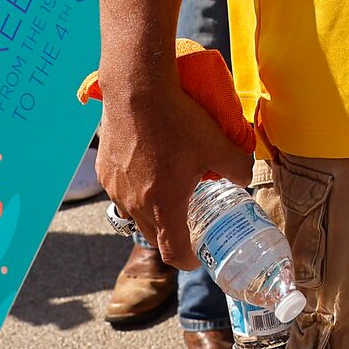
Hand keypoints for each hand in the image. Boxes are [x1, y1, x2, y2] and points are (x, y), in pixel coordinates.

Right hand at [97, 77, 253, 269]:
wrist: (136, 89)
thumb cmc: (177, 119)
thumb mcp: (217, 143)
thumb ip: (237, 166)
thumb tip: (244, 177)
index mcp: (164, 205)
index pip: (173, 251)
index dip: (187, 259)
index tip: (195, 256)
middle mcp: (135, 204)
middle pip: (153, 234)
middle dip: (171, 234)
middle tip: (188, 219)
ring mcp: (115, 188)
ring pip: (134, 212)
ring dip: (151, 210)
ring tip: (168, 189)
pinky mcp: (105, 170)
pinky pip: (121, 191)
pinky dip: (135, 188)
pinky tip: (147, 166)